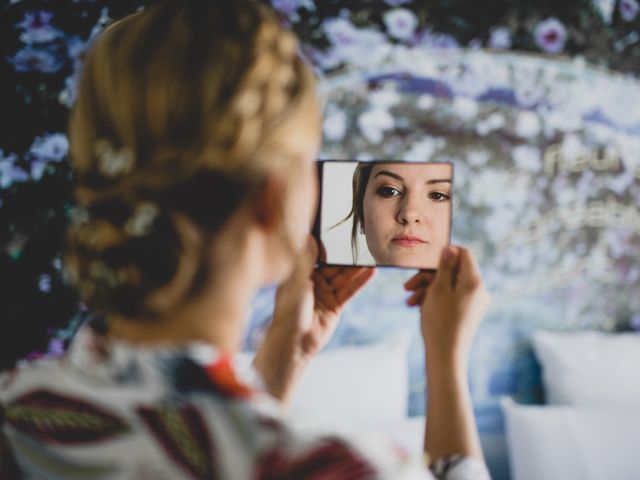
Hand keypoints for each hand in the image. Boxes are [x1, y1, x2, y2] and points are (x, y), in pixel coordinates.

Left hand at [254, 235, 374, 402]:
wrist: (294, 342)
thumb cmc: (289, 312)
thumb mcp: (296, 282)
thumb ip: (305, 260)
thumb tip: (307, 236)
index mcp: (300, 274)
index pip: (316, 256)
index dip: (327, 246)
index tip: (338, 231)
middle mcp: (314, 282)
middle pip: (334, 266)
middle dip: (345, 256)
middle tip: (361, 242)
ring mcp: (326, 294)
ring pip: (344, 278)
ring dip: (357, 268)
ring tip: (371, 255)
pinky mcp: (335, 306)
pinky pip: (349, 291)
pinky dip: (360, 282)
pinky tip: (371, 272)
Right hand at [404, 245, 489, 361]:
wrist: (446, 356)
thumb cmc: (440, 322)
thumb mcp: (438, 289)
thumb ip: (445, 267)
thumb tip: (450, 249)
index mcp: (474, 281)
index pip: (464, 253)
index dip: (445, 253)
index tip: (425, 262)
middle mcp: (479, 290)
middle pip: (453, 271)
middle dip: (428, 276)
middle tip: (407, 286)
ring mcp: (475, 303)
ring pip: (449, 285)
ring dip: (427, 289)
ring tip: (409, 301)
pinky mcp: (469, 313)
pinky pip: (452, 297)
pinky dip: (435, 299)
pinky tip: (418, 307)